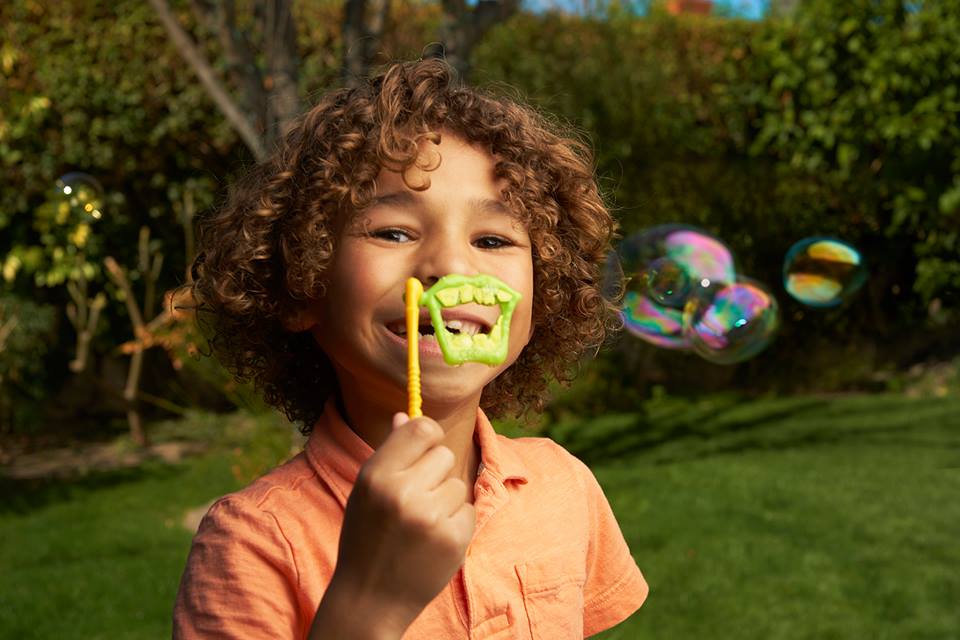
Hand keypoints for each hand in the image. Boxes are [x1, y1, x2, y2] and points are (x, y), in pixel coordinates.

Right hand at [330, 412, 475, 629]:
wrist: (370, 598)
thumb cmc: (367, 537)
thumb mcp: (366, 492)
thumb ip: (390, 454)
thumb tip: (406, 416)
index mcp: (377, 475)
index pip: (422, 428)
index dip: (428, 435)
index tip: (426, 448)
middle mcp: (403, 493)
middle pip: (445, 454)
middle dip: (436, 472)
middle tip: (417, 498)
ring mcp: (431, 517)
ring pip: (459, 484)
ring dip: (446, 500)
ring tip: (421, 524)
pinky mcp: (454, 539)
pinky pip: (469, 510)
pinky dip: (456, 523)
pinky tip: (433, 540)